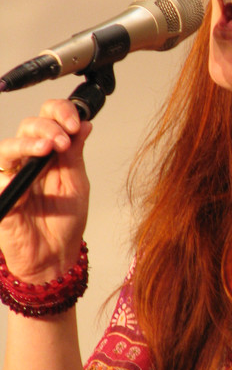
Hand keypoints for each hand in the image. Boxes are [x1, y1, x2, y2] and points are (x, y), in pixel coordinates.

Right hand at [0, 98, 91, 281]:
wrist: (56, 256)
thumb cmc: (66, 221)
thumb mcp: (77, 184)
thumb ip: (76, 154)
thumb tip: (85, 124)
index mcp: (50, 152)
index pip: (49, 118)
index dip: (60, 113)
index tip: (76, 123)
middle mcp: (29, 160)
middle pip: (28, 126)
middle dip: (48, 127)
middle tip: (64, 140)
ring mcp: (11, 177)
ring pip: (8, 147)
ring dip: (28, 143)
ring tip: (48, 147)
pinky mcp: (1, 196)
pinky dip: (10, 176)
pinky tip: (23, 177)